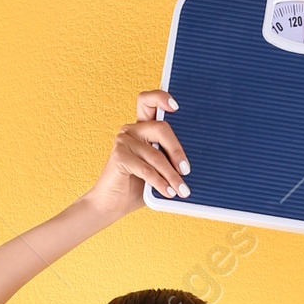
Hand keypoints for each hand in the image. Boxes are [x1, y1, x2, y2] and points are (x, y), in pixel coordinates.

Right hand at [84, 91, 189, 221]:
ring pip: (156, 155)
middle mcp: (132, 130)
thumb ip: (169, 160)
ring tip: (182, 190)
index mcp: (142, 128)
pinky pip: (146, 169)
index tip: (176, 107)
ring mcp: (123, 141)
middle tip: (186, 170)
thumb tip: (192, 165)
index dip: (161, 98)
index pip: (149, 101)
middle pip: (161, 128)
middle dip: (177, 151)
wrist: (111, 205)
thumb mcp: (158, 170)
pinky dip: (159, 182)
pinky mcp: (119, 156)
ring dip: (171, 175)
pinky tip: (168, 192)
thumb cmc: (136, 187)